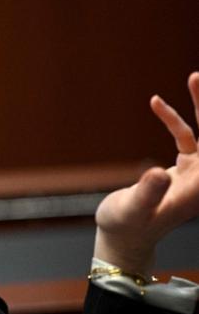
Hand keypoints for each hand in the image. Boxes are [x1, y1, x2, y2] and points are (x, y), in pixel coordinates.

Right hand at [93, 71, 198, 274]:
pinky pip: (185, 137)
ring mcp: (196, 173)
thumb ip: (147, 192)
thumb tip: (160, 172)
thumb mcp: (133, 210)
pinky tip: (156, 102)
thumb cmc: (127, 227)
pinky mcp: (184, 169)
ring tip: (194, 77)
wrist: (123, 238)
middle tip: (198, 76)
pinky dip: (173, 119)